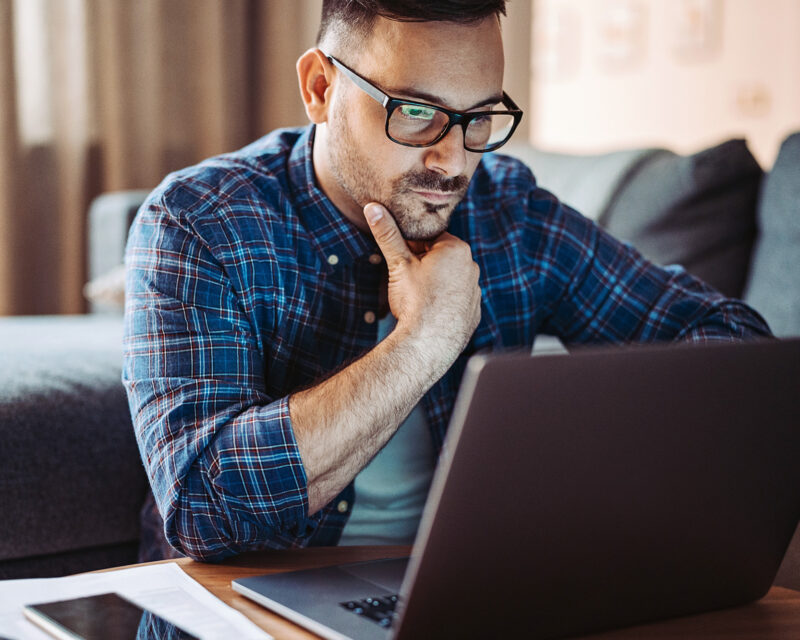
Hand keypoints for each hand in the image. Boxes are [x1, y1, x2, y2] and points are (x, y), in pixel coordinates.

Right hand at [364, 202, 480, 363]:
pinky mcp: (473, 312)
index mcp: (456, 249)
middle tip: (406, 280)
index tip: (401, 260)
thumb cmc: (415, 300)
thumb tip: (373, 208)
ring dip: (434, 283)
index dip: (412, 248)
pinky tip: (429, 311)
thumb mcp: (399, 264)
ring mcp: (475, 291)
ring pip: (450, 279)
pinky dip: (444, 302)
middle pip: (441, 258)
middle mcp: (472, 267)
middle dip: (423, 265)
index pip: (431, 238)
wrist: (428, 343)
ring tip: (417, 298)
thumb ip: (387, 234)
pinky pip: (456, 300)